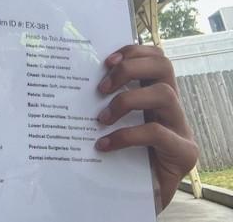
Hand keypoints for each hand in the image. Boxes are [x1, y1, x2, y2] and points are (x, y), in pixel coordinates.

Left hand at [94, 45, 198, 209]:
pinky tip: (103, 145)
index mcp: (155, 94)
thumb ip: (102, 102)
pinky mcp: (183, 153)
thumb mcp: (111, 124)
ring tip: (102, 118)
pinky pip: (156, 132)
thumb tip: (66, 80)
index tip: (105, 61)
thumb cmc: (119, 157)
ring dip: (127, 100)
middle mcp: (172, 107)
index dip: (132, 51)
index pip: (155, 56)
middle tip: (101, 87)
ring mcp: (181, 128)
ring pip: (164, 94)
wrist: (137, 198)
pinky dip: (126, 135)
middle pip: (163, 66)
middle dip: (130, 68)